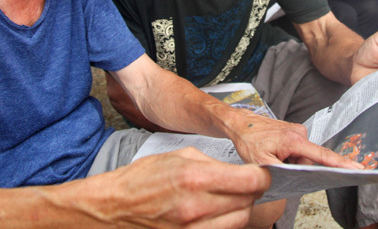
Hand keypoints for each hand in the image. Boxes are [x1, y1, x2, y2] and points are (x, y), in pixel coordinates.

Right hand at [103, 147, 270, 227]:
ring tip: (230, 199)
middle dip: (252, 191)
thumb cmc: (143, 179)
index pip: (250, 181)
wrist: (116, 207)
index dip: (262, 175)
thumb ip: (213, 163)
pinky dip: (226, 223)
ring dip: (241, 209)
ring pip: (239, 221)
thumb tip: (239, 170)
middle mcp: (196, 207)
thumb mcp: (179, 155)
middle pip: (248, 202)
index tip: (260, 173)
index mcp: (195, 178)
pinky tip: (218, 213)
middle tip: (245, 184)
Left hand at [228, 112, 361, 169]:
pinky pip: (297, 149)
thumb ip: (283, 171)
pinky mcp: (293, 131)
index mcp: (294, 140)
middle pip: (309, 159)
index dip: (341, 163)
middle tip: (277, 162)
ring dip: (290, 160)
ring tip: (272, 154)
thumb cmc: (249, 140)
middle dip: (297, 166)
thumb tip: (300, 175)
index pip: (322, 155)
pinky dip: (288, 155)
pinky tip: (274, 151)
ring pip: (302, 155)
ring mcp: (297, 131)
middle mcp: (299, 133)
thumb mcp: (262, 162)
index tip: (358, 168)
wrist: (240, 124)